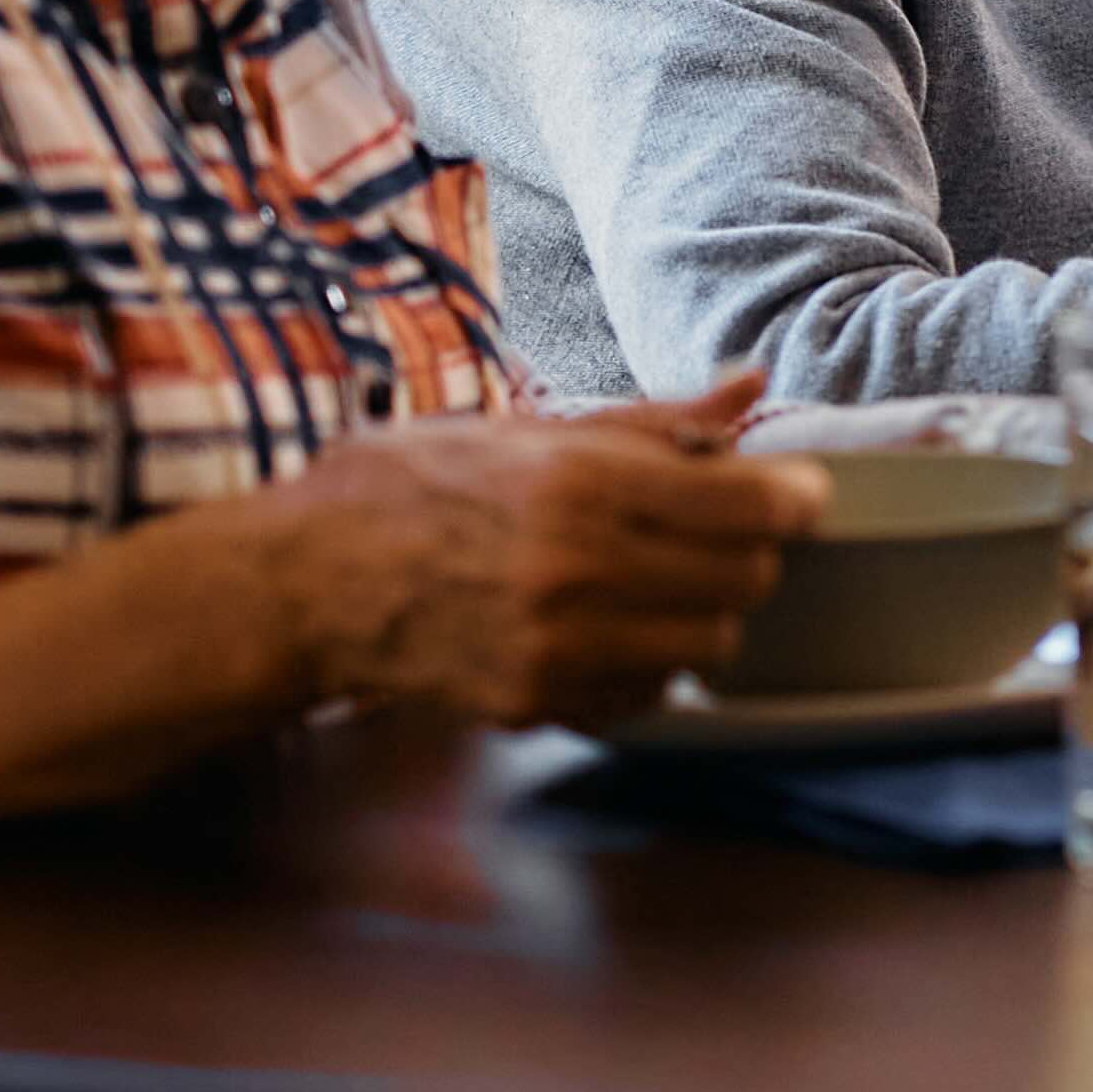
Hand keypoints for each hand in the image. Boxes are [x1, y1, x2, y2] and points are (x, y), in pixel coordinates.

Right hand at [266, 375, 832, 729]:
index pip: (753, 506)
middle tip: (715, 530)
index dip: (792, 496)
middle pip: (746, 577)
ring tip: (654, 577)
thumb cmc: (410, 486)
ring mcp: (556, 649)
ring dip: (703, 609)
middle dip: (747, 551)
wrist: (300, 585)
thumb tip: (751, 386)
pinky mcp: (536, 705)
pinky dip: (651, 662)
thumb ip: (653, 421)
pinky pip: (651, 693)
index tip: (792, 491)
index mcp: (580, 485)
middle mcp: (576, 572)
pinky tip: (609, 625)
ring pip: (710, 643)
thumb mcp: (527, 428)